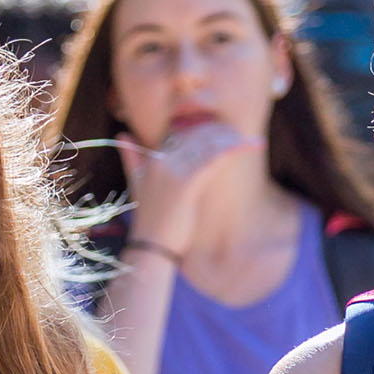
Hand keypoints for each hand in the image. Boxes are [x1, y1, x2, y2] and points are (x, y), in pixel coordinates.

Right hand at [115, 122, 263, 260]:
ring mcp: (172, 170)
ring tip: (251, 140)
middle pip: (194, 132)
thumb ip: (132, 159)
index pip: (177, 128)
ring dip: (230, 139)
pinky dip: (233, 150)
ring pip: (205, 143)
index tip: (222, 127)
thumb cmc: (151, 220)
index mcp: (151, 157)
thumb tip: (122, 136)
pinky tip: (249, 145)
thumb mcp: (138, 184)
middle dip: (219, 130)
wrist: (150, 247)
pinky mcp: (186, 184)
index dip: (201, 125)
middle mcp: (160, 159)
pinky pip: (213, 159)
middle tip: (240, 132)